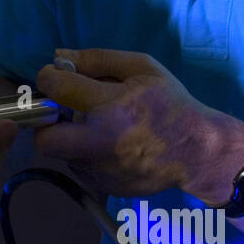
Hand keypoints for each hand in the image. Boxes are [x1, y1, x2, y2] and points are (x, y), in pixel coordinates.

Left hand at [34, 48, 243, 204]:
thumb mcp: (142, 68)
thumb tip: (57, 57)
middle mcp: (102, 142)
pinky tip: (109, 147)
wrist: (198, 152)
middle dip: (45, 124)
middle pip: (44, 139)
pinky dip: (85, 154)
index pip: (57, 88)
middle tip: (61, 115)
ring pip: (61, 153)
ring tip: (96, 128)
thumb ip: (97, 59)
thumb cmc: (170, 104)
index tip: (54, 78)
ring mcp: (101, 169)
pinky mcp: (104, 186)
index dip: (48, 78)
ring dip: (70, 138)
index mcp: (112, 106)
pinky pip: (78, 166)